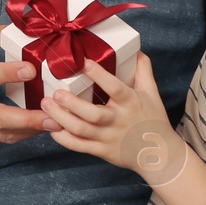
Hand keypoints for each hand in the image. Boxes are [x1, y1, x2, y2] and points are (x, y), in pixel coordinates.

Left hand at [39, 55, 183, 183]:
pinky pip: (78, 146)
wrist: (159, 154)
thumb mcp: (151, 93)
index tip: (83, 62)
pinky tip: (51, 127)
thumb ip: (143, 70)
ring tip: (46, 104)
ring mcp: (108, 138)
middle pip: (92, 114)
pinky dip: (62, 138)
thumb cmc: (153, 119)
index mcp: (131, 103)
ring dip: (60, 118)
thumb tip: (135, 50)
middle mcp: (118, 121)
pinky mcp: (101, 151)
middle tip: (55, 91)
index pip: (115, 88)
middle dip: (71, 103)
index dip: (99, 75)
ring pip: (81, 130)